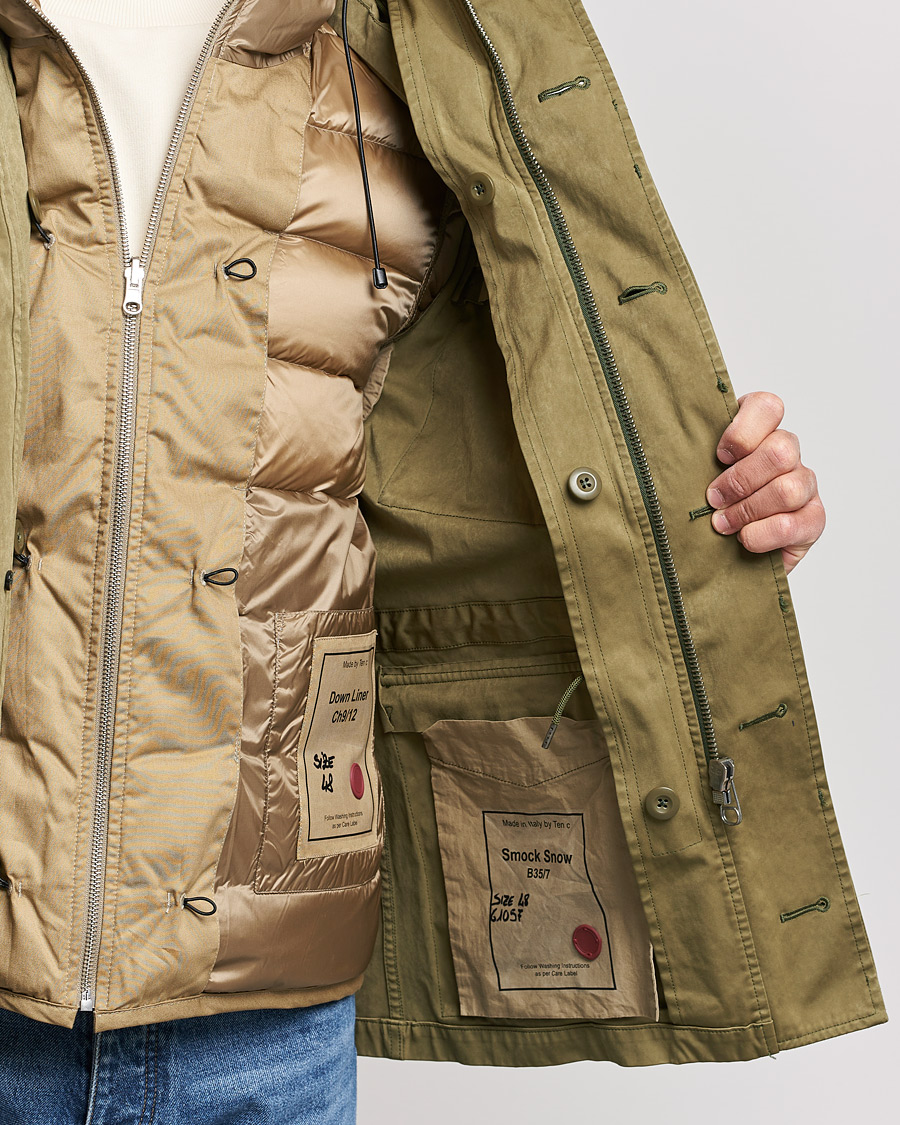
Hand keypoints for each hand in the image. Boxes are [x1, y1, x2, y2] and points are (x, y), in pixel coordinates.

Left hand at [705, 391, 824, 574]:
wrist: (727, 550)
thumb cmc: (710, 503)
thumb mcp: (697, 473)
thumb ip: (694, 456)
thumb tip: (673, 450)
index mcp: (760, 431)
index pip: (767, 406)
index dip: (742, 432)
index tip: (719, 456)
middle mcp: (788, 453)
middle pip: (780, 450)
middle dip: (739, 480)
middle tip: (713, 499)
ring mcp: (805, 485)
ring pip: (787, 489)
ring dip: (747, 510)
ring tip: (722, 524)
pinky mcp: (812, 520)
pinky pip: (792, 525)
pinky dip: (761, 534)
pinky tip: (744, 539)